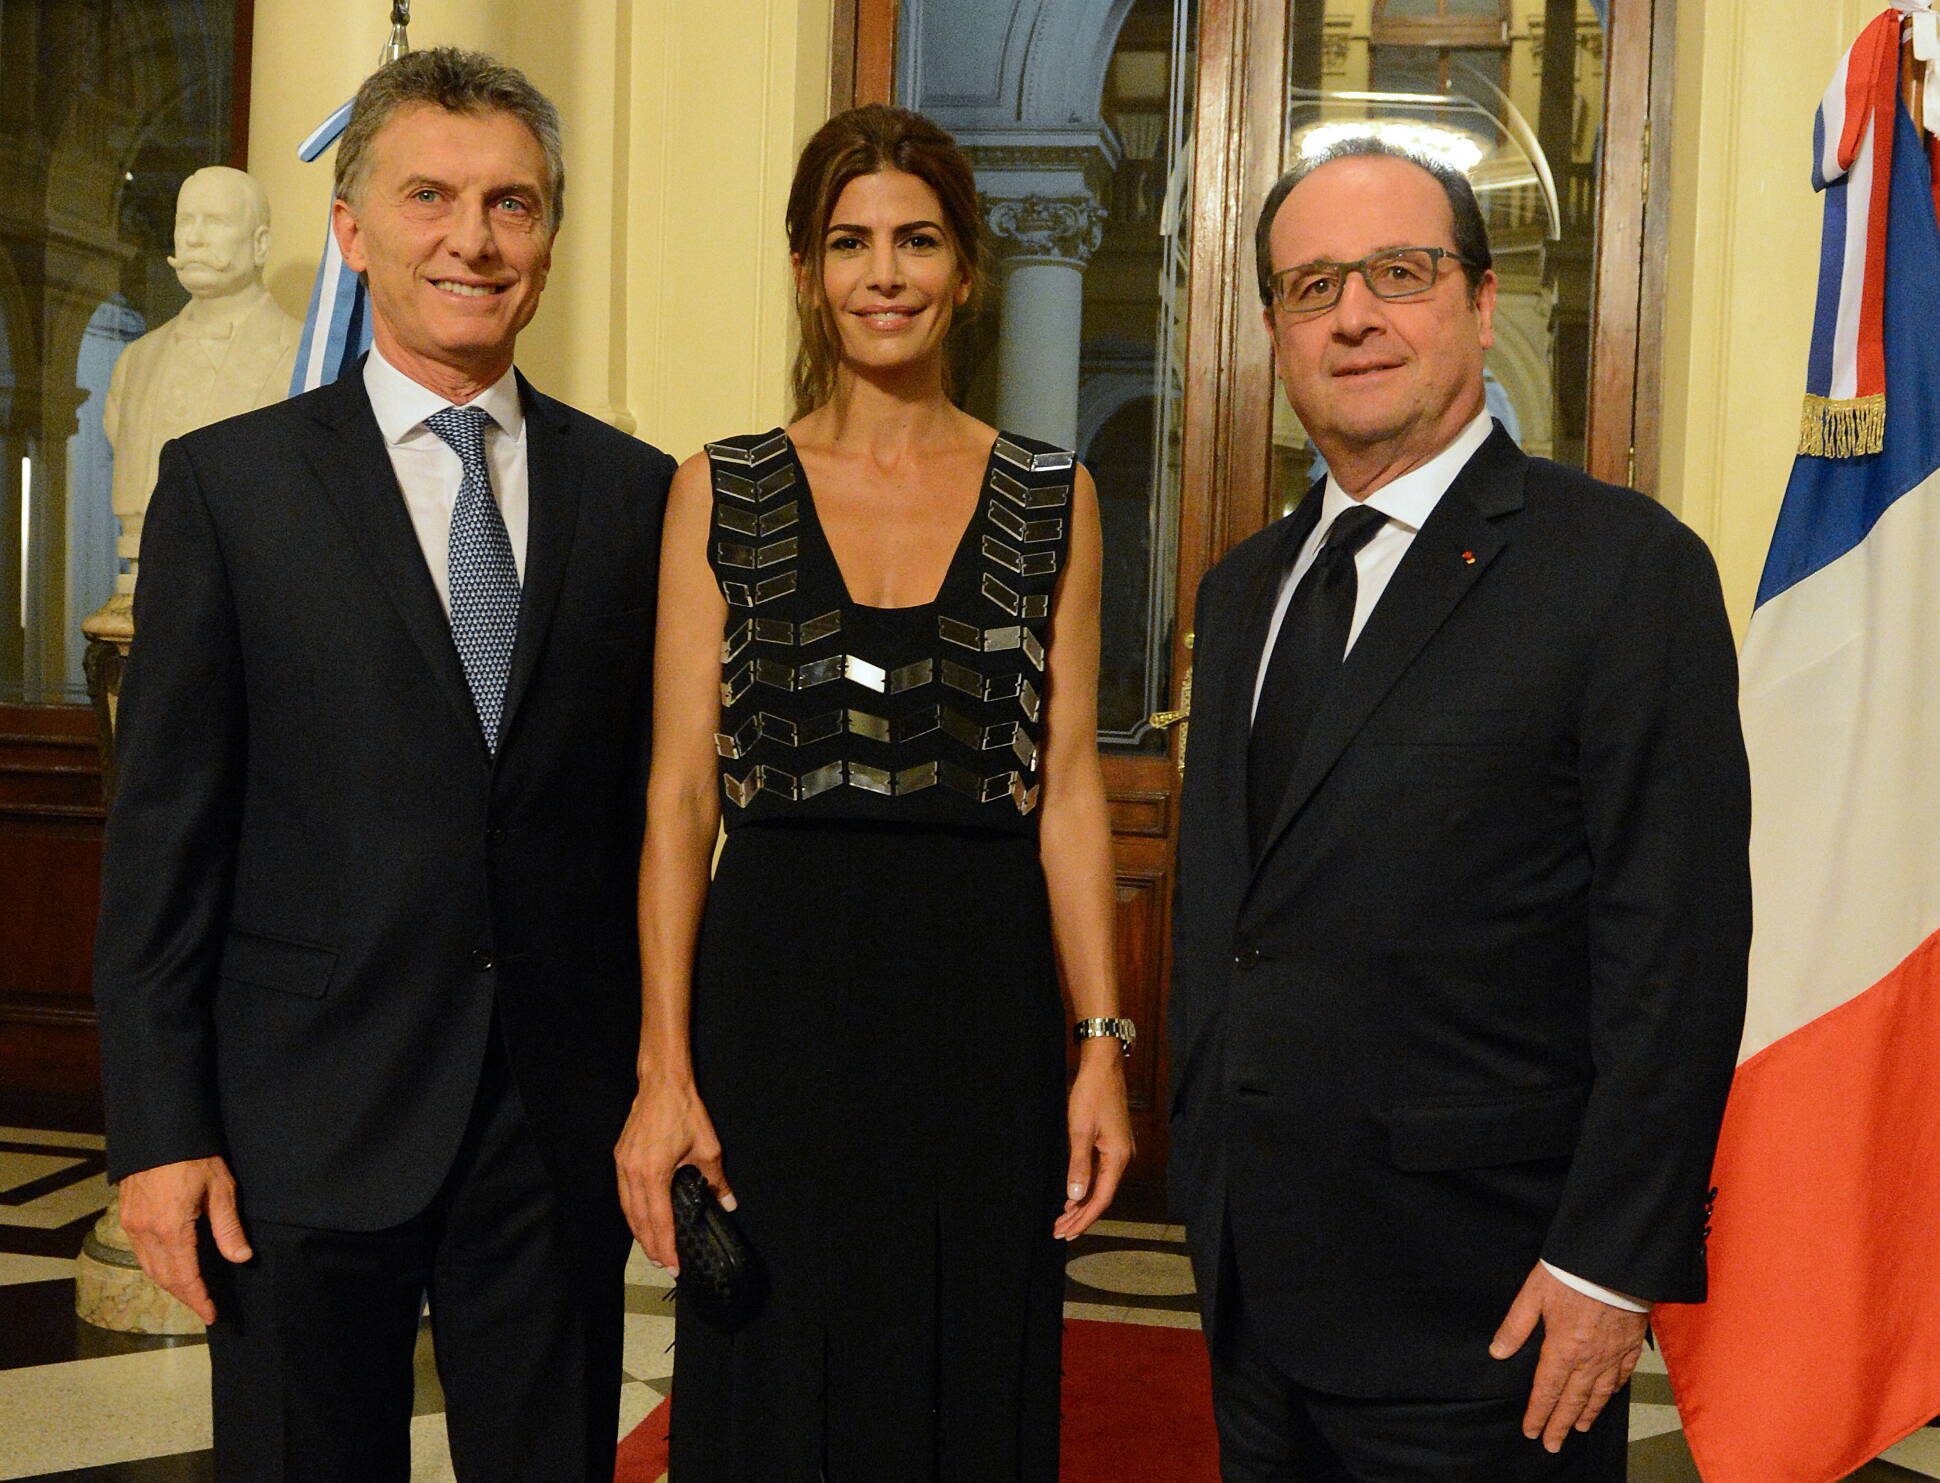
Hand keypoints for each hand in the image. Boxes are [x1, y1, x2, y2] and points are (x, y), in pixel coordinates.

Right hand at [118, 1156, 251, 1324]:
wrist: (159, 1130)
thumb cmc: (195, 1156)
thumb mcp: (220, 1188)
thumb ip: (228, 1227)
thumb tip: (242, 1258)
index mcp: (171, 1229)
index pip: (185, 1276)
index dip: (198, 1299)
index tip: (211, 1315)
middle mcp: (146, 1232)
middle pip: (165, 1277)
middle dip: (185, 1295)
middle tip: (204, 1309)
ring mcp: (132, 1224)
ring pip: (149, 1267)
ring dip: (169, 1283)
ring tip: (190, 1293)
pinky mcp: (127, 1215)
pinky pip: (140, 1252)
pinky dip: (156, 1266)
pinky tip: (170, 1267)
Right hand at [614, 1072, 732, 1274]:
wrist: (662, 1084)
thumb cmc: (685, 1112)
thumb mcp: (708, 1148)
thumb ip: (717, 1180)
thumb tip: (728, 1203)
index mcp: (654, 1173)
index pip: (659, 1220)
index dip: (666, 1245)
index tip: (673, 1265)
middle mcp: (633, 1173)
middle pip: (639, 1220)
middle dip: (651, 1245)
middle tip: (663, 1265)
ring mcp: (623, 1165)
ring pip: (628, 1209)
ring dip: (639, 1232)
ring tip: (652, 1250)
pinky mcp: (620, 1158)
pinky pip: (624, 1194)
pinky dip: (632, 1213)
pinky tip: (640, 1220)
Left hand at [1054, 1045, 1133, 1240]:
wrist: (1103, 1067)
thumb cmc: (1091, 1095)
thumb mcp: (1080, 1131)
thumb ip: (1078, 1165)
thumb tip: (1075, 1196)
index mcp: (1118, 1158)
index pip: (1101, 1199)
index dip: (1084, 1218)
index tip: (1066, 1231)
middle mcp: (1123, 1158)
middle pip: (1102, 1196)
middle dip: (1080, 1216)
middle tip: (1059, 1232)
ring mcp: (1120, 1151)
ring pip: (1101, 1186)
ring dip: (1082, 1203)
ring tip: (1063, 1219)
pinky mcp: (1113, 1144)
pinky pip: (1101, 1174)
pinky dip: (1086, 1187)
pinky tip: (1074, 1196)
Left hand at [1490, 1262, 1647, 1451]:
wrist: (1615, 1260)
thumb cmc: (1570, 1273)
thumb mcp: (1532, 1294)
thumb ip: (1515, 1326)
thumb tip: (1497, 1353)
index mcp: (1562, 1349)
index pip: (1547, 1390)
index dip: (1538, 1413)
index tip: (1531, 1432)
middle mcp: (1589, 1359)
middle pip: (1573, 1400)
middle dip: (1561, 1424)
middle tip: (1552, 1444)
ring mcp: (1613, 1354)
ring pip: (1599, 1393)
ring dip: (1588, 1413)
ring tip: (1579, 1429)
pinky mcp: (1631, 1344)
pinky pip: (1622, 1376)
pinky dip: (1613, 1392)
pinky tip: (1608, 1397)